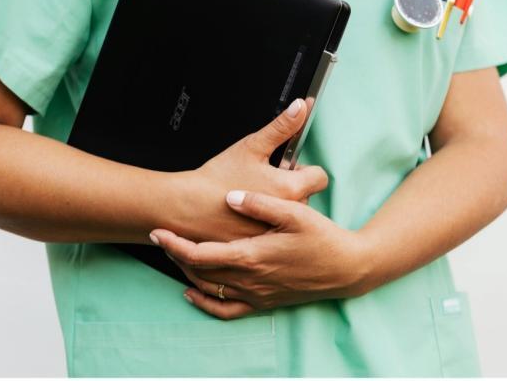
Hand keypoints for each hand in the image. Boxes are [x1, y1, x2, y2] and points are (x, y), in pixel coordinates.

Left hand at [149, 190, 367, 318]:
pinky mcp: (263, 302)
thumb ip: (261, 204)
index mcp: (253, 256)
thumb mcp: (295, 214)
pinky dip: (205, 303)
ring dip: (187, 272)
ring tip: (174, 252)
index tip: (158, 231)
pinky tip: (192, 292)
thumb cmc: (323, 239)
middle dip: (175, 254)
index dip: (175, 244)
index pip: (201, 254)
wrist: (348, 269)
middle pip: (199, 271)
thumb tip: (231, 196)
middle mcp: (250, 279)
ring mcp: (256, 294)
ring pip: (209, 289)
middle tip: (160, 235)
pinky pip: (226, 310)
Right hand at [174, 98, 327, 242]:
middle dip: (288, 187)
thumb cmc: (217, 177)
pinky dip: (263, 223)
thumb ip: (282, 127)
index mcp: (291, 188)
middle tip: (262, 180)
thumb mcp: (252, 146)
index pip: (319, 177)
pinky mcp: (261, 245)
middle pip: (304, 196)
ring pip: (287, 215)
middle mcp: (287, 214)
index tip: (287, 167)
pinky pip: (272, 232)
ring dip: (277, 206)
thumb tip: (301, 107)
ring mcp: (274, 232)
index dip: (303, 169)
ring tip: (252, 197)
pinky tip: (246, 215)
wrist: (188, 207)